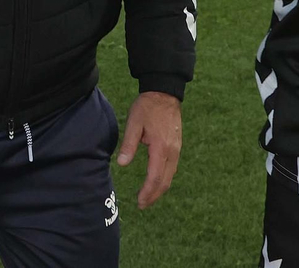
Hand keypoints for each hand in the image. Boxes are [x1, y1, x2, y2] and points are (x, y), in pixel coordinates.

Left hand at [118, 92, 181, 208]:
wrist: (164, 92)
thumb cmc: (147, 107)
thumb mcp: (134, 123)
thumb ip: (128, 144)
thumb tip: (121, 164)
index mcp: (161, 148)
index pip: (155, 177)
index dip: (147, 192)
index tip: (139, 202)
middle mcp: (172, 151)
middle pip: (165, 181)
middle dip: (154, 195)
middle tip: (142, 205)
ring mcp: (177, 149)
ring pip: (170, 176)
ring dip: (159, 189)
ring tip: (148, 197)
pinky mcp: (177, 146)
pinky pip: (172, 168)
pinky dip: (164, 179)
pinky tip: (157, 181)